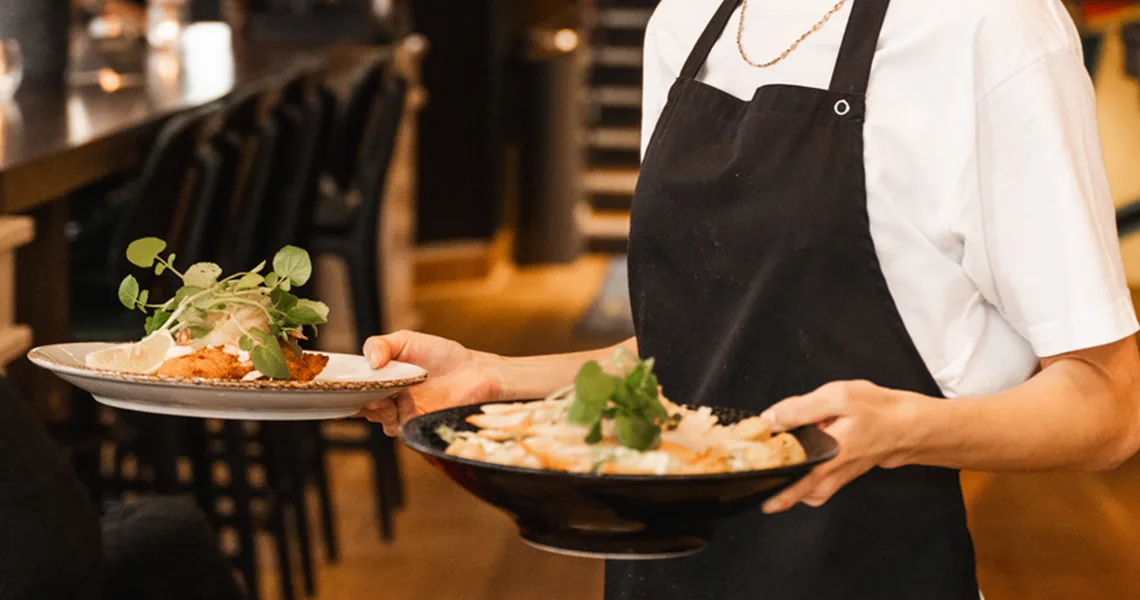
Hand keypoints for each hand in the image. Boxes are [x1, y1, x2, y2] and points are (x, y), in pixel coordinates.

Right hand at [358, 331, 499, 435]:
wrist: (477, 374)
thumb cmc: (444, 356)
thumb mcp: (408, 340)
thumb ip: (382, 344)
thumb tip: (370, 360)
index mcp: (383, 378)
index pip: (356, 387)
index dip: (346, 387)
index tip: (340, 382)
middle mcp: (390, 399)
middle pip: (362, 405)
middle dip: (358, 399)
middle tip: (363, 390)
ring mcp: (403, 414)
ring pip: (379, 418)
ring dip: (376, 409)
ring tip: (382, 398)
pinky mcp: (417, 427)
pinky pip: (397, 429)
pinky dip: (392, 419)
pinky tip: (396, 407)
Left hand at [758, 380, 918, 513]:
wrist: (908, 426)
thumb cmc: (877, 410)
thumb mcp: (837, 397)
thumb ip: (800, 409)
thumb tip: (769, 419)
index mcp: (828, 457)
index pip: (790, 479)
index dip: (764, 477)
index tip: (743, 473)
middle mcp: (831, 475)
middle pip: (793, 496)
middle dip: (770, 489)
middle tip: (748, 477)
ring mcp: (837, 479)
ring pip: (805, 494)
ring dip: (786, 487)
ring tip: (766, 473)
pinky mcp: (841, 476)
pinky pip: (815, 487)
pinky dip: (801, 481)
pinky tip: (791, 464)